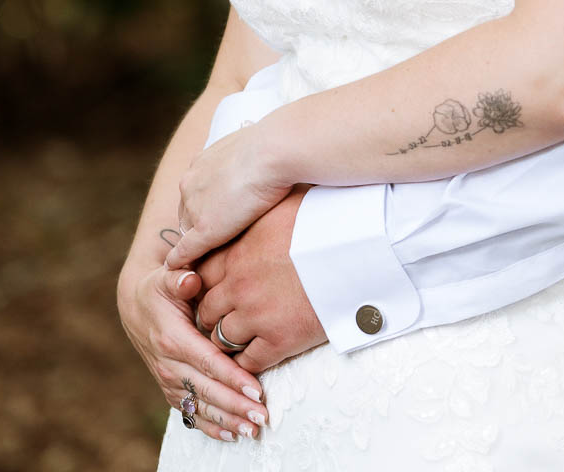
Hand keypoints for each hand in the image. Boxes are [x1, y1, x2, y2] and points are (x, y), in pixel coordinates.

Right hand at [116, 256, 267, 442]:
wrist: (136, 305)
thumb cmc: (161, 288)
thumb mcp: (167, 276)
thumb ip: (180, 278)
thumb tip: (190, 280)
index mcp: (171, 338)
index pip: (207, 362)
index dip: (232, 378)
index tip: (256, 391)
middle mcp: (168, 364)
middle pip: (206, 390)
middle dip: (235, 406)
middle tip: (262, 416)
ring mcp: (167, 380)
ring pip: (199, 407)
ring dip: (226, 420)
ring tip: (252, 430)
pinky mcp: (170, 388)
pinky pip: (189, 413)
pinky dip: (209, 426)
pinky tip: (231, 435)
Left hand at [165, 122, 293, 268]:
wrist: (273, 151)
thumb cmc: (274, 145)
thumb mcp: (255, 144)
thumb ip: (249, 155)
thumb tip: (267, 155)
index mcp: (201, 163)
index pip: (197, 191)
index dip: (207, 205)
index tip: (220, 212)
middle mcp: (190, 183)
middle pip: (188, 212)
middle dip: (200, 222)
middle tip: (219, 235)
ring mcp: (194, 207)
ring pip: (189, 231)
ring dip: (197, 240)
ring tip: (211, 254)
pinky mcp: (204, 230)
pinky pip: (185, 250)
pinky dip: (180, 259)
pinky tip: (180, 267)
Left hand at [194, 188, 327, 374]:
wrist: (362, 249)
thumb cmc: (329, 220)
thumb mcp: (285, 205)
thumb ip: (260, 213)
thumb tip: (257, 201)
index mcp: (237, 251)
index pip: (201, 274)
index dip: (206, 284)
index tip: (216, 288)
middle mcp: (239, 285)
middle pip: (206, 310)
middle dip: (214, 315)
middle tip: (227, 317)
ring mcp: (256, 315)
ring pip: (221, 338)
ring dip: (229, 340)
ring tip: (242, 339)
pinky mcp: (278, 340)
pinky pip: (248, 361)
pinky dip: (247, 363)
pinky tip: (256, 357)